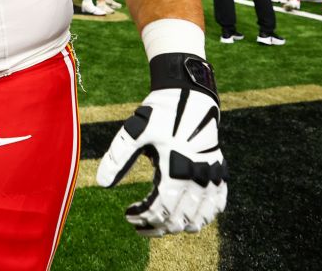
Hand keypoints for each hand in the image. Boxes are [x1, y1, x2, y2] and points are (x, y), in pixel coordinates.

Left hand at [97, 89, 227, 235]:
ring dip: (178, 226)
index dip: (142, 218)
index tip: (128, 215)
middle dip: (156, 227)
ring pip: (199, 219)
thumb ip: (118, 158)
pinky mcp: (220, 171)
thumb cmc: (159, 113)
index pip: (160, 210)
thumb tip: (101, 184)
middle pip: (178, 220)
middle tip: (139, 224)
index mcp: (175, 169)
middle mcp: (197, 177)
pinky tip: (186, 215)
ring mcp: (212, 176)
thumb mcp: (134, 132)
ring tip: (159, 223)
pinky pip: (217, 205)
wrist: (189, 94)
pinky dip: (203, 216)